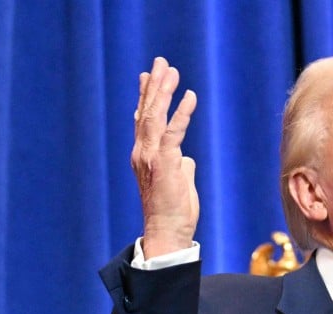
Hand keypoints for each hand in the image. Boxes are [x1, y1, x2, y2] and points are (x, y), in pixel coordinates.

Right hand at [130, 57, 198, 257]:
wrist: (167, 233)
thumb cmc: (173, 212)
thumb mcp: (178, 183)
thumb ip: (180, 166)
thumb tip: (185, 158)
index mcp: (144, 156)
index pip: (143, 120)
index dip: (146, 97)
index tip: (147, 76)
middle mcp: (143, 153)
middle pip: (146, 112)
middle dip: (154, 85)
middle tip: (160, 62)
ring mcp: (151, 158)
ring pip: (155, 117)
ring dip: (164, 92)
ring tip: (171, 70)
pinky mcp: (165, 164)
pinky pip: (173, 133)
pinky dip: (182, 113)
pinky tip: (190, 96)